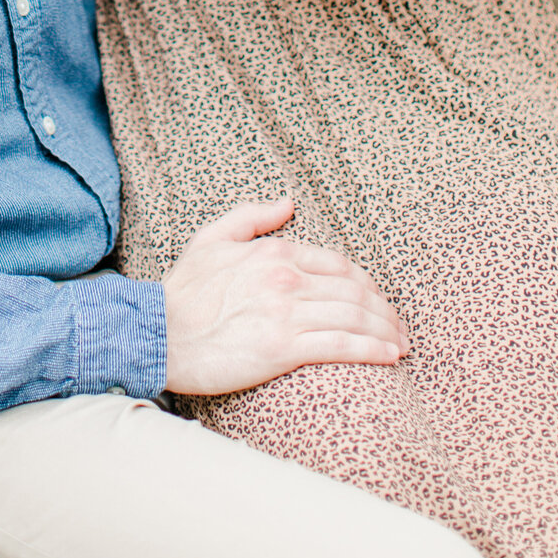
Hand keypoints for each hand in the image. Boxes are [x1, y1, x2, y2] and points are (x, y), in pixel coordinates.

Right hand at [162, 196, 408, 395]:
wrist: (156, 333)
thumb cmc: (182, 291)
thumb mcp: (211, 239)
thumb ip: (251, 217)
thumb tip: (288, 201)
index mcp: (274, 253)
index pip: (337, 265)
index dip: (365, 283)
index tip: (378, 299)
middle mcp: (286, 279)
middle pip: (354, 291)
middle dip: (384, 310)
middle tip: (399, 326)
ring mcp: (286, 313)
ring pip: (353, 317)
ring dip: (385, 330)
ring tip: (401, 344)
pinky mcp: (283, 348)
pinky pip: (341, 346)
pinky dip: (372, 349)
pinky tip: (389, 356)